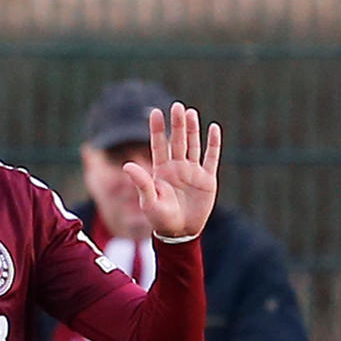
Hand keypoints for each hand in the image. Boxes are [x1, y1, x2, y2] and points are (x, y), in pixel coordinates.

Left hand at [121, 102, 219, 240]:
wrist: (180, 233)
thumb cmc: (161, 219)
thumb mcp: (148, 201)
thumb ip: (140, 182)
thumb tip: (127, 165)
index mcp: (161, 170)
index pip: (158, 145)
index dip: (157, 129)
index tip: (155, 112)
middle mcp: (177, 167)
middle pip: (177, 141)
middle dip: (177, 124)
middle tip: (177, 107)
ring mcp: (192, 172)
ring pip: (193, 145)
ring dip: (192, 130)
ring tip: (191, 112)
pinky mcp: (207, 179)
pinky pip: (211, 158)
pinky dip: (213, 144)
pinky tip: (213, 128)